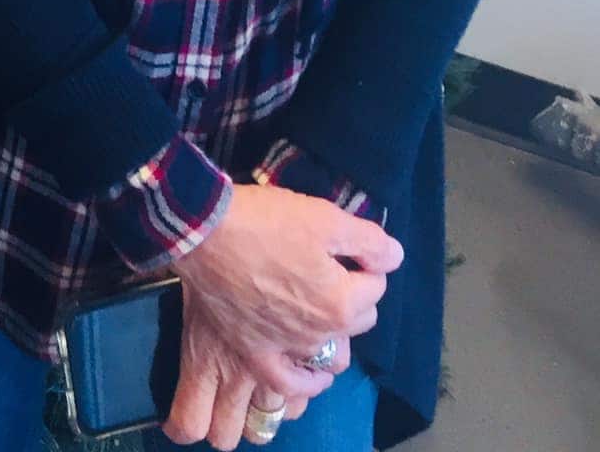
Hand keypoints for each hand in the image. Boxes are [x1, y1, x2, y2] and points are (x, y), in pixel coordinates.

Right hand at [161, 184, 401, 446]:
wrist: (206, 233)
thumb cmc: (265, 220)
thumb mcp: (323, 216)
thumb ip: (368, 239)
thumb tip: (394, 257)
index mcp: (341, 302)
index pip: (376, 284)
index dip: (365, 261)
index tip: (346, 245)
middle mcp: (320, 335)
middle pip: (359, 320)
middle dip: (352, 295)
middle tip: (329, 268)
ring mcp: (287, 350)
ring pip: (330, 355)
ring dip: (334, 331)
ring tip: (320, 311)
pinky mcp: (256, 354)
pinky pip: (289, 385)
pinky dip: (304, 382)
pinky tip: (310, 370)